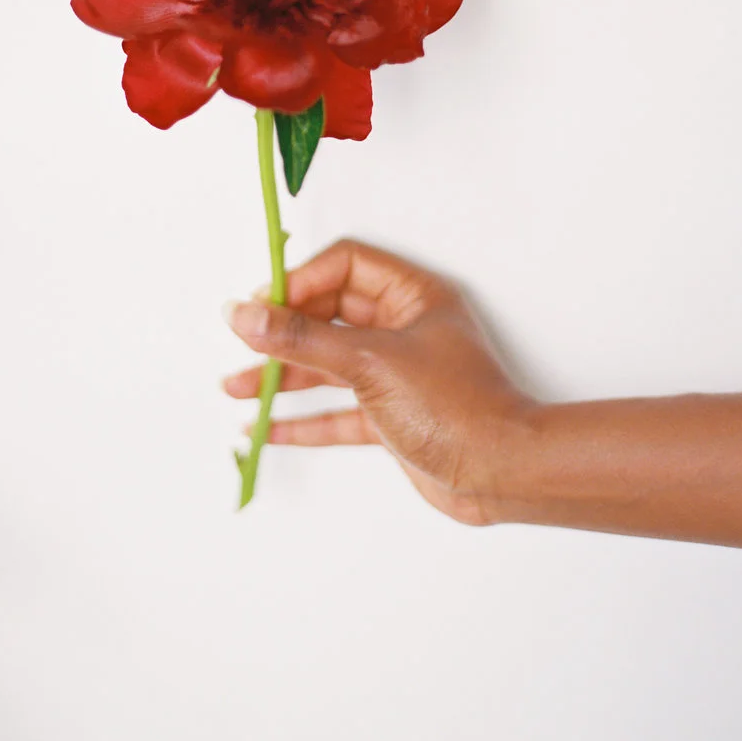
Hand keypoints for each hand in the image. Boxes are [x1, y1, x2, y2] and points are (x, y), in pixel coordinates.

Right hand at [224, 238, 533, 524]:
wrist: (504, 474)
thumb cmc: (456, 408)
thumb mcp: (369, 363)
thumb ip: (301, 339)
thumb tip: (245, 314)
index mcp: (413, 295)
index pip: (343, 267)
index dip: (299, 281)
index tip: (261, 306)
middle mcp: (405, 328)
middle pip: (330, 315)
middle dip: (283, 331)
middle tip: (242, 343)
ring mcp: (398, 374)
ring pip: (328, 364)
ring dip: (283, 375)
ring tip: (236, 387)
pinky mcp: (393, 417)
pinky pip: (337, 410)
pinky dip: (303, 418)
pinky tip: (266, 426)